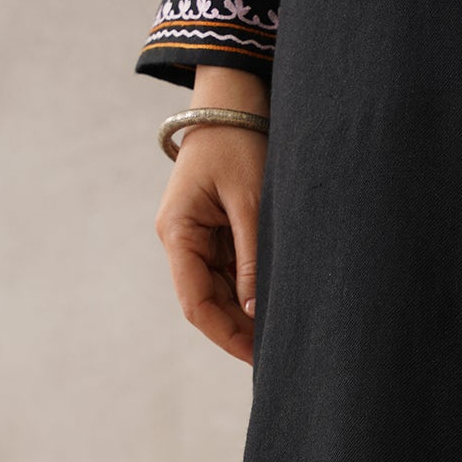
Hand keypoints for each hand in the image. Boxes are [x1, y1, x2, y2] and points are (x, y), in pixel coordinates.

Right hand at [153, 67, 269, 363]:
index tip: (258, 357)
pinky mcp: (215, 236)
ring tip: (284, 336)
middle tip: (280, 355)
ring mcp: (197, 240)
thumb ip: (251, 257)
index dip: (226, 336)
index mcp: (178, 233)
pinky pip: (232, 276)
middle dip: (240, 331)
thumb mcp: (249, 201)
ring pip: (222, 295)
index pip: (196, 304)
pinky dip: (252, 295)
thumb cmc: (238, 144)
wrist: (233, 104)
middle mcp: (182, 242)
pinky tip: (277, 309)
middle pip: (208, 305)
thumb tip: (253, 310)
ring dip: (247, 316)